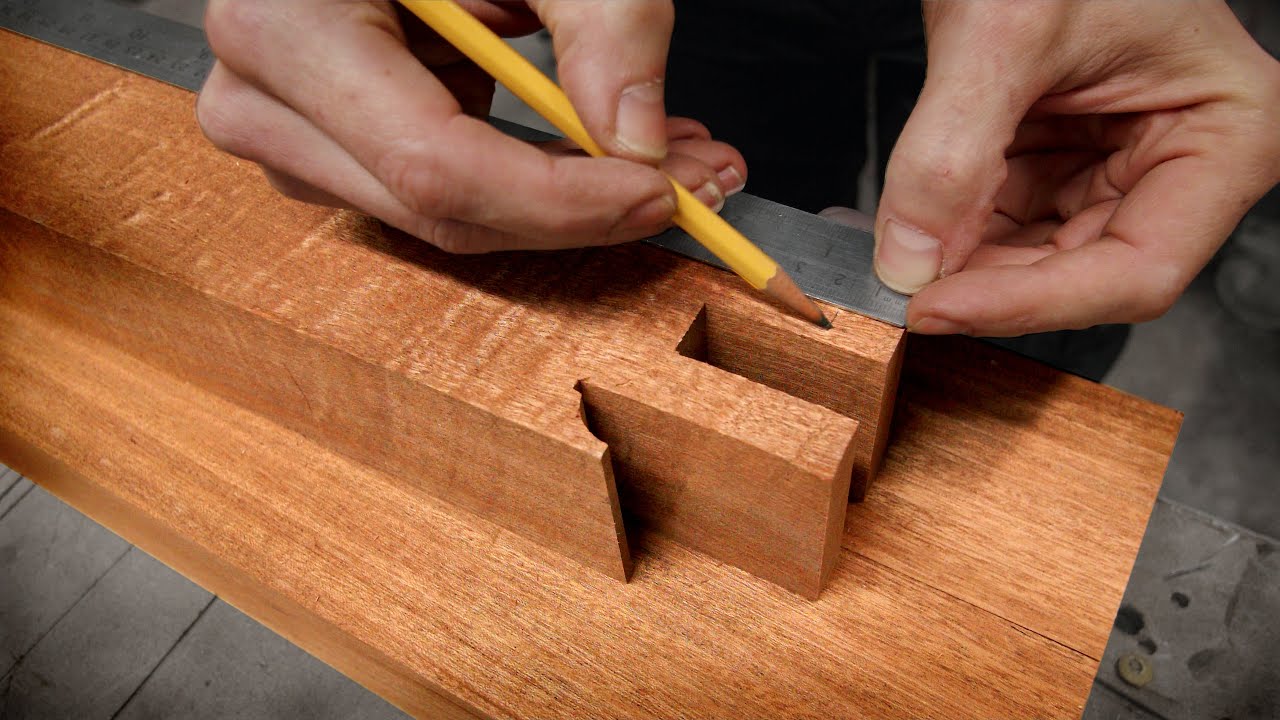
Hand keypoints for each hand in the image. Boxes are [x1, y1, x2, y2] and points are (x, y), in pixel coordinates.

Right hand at [196, 0, 746, 252]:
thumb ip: (599, 18)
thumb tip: (637, 140)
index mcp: (287, 28)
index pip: (435, 164)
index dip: (558, 199)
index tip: (660, 189)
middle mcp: (268, 103)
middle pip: (446, 211)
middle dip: (586, 210)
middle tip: (701, 181)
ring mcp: (297, 139)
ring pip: (453, 217)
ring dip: (576, 198)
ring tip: (676, 149)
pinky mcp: (338, 151)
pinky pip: (451, 191)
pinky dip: (542, 176)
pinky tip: (606, 143)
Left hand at [870, 0, 1279, 335]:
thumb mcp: (1004, 32)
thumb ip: (951, 150)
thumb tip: (907, 260)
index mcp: (1226, 133)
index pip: (1136, 269)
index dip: (1029, 303)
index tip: (936, 307)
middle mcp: (1182, 161)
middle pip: (1081, 273)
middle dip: (982, 282)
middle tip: (898, 287)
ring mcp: (1120, 163)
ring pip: (1033, 256)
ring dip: (955, 261)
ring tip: (887, 249)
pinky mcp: (1065, 159)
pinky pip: (1005, 220)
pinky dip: (946, 228)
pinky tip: (897, 224)